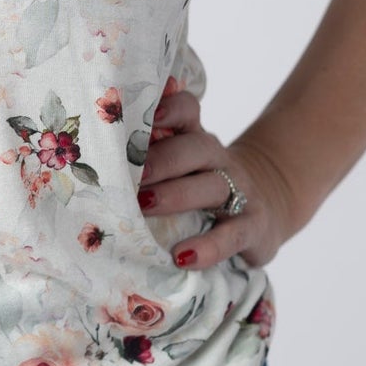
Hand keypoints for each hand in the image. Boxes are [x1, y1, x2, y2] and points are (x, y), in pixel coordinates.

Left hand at [138, 75, 302, 271]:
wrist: (266, 208)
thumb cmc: (202, 187)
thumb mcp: (182, 168)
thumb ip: (150, 158)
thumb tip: (99, 160)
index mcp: (195, 139)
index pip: (187, 110)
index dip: (168, 108)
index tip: (142, 115)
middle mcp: (218, 159)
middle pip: (194, 148)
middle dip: (159, 161)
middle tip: (127, 176)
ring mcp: (239, 190)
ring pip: (211, 186)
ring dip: (175, 196)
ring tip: (144, 207)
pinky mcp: (253, 226)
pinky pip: (232, 234)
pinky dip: (208, 247)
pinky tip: (182, 257)